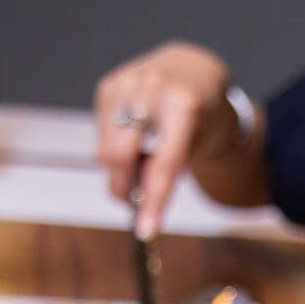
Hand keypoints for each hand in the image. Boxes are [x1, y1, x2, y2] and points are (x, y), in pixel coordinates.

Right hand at [95, 43, 243, 237]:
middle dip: (125, 187)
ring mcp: (125, 85)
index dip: (154, 202)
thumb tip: (139, 202)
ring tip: (144, 160)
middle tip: (138, 200)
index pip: (164, 164)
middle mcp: (150, 89)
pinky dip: (114, 150)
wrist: (195, 72)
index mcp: (183, 105)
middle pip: (118, 156)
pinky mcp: (108, 88)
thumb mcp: (200, 147)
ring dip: (120, 170)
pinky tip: (134, 140)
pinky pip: (100, 137)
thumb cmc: (204, 116)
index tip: (146, 231)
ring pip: (105, 151)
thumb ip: (169, 172)